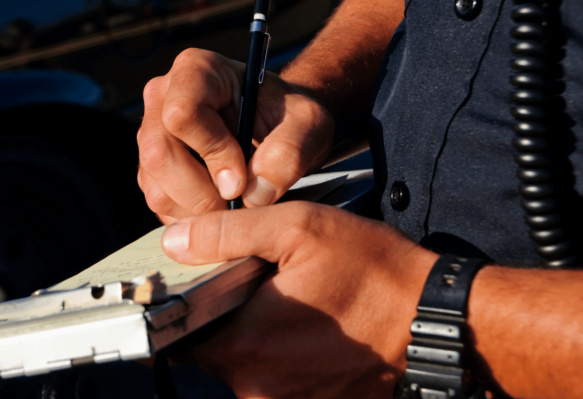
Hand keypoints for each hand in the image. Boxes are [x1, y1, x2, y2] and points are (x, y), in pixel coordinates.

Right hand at [137, 49, 333, 222]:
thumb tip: (253, 194)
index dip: (212, 152)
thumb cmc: (289, 117)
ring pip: (156, 187)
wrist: (277, 128)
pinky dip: (191, 220)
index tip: (243, 177)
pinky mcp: (150, 168)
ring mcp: (151, 134)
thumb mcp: (308, 125)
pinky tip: (221, 210)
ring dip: (198, 212)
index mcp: (196, 70)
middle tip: (239, 204)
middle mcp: (162, 97)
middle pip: (159, 155)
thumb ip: (289, 153)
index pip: (183, 113)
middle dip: (202, 193)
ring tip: (235, 207)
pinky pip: (160, 204)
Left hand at [160, 202, 438, 397]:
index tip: (206, 283)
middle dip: (228, 315)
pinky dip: (285, 353)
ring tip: (295, 302)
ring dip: (258, 334)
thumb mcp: (299, 230)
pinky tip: (313, 325)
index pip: (181, 332)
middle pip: (214, 349)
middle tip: (260, 283)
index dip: (187, 303)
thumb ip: (227, 234)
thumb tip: (175, 240)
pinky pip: (278, 377)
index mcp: (245, 346)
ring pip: (247, 364)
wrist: (439, 323)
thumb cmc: (376, 274)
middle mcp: (258, 386)